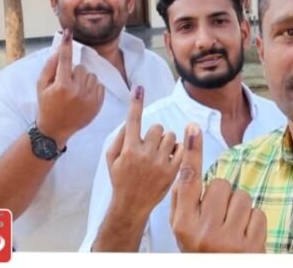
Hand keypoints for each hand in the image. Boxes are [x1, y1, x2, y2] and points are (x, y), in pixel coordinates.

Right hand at [36, 28, 104, 145]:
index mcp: (62, 85)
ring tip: (75, 91)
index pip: (65, 59)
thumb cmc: (46, 105)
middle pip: (81, 68)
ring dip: (84, 79)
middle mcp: (77, 91)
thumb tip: (60, 50)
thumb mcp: (41, 86)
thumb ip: (50, 66)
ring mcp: (89, 98)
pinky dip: (93, 87)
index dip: (66, 45)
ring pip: (92, 76)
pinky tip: (83, 96)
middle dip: (73, 72)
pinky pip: (100, 85)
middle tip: (66, 84)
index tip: (68, 32)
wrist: (56, 129)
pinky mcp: (98, 104)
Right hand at [105, 86, 184, 220]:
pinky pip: (181, 149)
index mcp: (129, 149)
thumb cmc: (120, 179)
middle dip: (154, 133)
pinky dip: (177, 150)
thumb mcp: (111, 159)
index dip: (136, 102)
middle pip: (157, 127)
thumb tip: (129, 121)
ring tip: (160, 152)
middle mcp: (145, 154)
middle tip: (150, 144)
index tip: (139, 88)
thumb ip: (119, 138)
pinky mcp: (173, 171)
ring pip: (170, 136)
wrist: (131, 205)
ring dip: (166, 140)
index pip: (133, 120)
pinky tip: (169, 157)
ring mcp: (160, 162)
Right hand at [170, 125, 266, 252]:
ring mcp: (229, 240)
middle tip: (220, 217)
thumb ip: (182, 203)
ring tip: (232, 229)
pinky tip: (244, 238)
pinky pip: (257, 213)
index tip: (192, 128)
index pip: (188, 181)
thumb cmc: (202, 253)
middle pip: (221, 185)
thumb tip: (187, 170)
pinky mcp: (252, 246)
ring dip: (239, 209)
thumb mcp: (182, 233)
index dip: (192, 152)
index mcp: (184, 225)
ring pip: (241, 197)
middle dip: (223, 196)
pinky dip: (253, 222)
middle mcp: (204, 231)